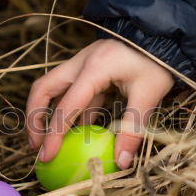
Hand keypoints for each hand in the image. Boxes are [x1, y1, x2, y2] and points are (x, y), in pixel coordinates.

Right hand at [26, 39, 172, 169]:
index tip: (47, 157)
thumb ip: (132, 129)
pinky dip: (70, 111)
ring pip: (52, 88)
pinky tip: (78, 132)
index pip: (66, 107)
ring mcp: (81, 62)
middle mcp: (80, 62)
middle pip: (42, 89)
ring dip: (47, 114)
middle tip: (36, 146)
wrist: (161, 32)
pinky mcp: (89, 67)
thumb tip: (122, 163)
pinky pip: (72, 90)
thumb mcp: (149, 95)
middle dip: (34, 119)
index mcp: (93, 68)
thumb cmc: (157, 61)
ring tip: (50, 142)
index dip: (53, 135)